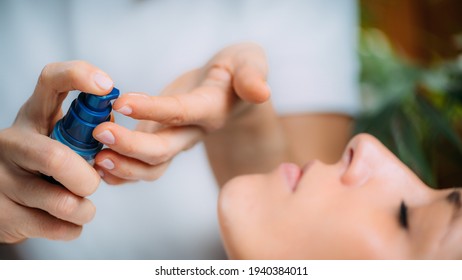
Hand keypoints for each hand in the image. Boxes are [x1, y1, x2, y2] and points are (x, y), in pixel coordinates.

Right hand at [0, 61, 111, 242]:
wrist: (2, 200)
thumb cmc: (43, 163)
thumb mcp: (58, 137)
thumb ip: (84, 130)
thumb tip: (114, 130)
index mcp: (34, 117)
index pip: (50, 81)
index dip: (79, 76)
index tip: (106, 86)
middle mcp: (13, 141)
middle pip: (55, 158)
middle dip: (86, 178)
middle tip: (92, 183)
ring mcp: (3, 178)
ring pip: (61, 202)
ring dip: (84, 208)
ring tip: (83, 206)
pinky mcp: (3, 214)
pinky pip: (56, 228)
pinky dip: (73, 227)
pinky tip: (68, 221)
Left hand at [93, 43, 269, 183]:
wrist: (228, 90)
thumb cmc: (239, 71)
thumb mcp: (250, 62)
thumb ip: (252, 75)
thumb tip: (260, 91)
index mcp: (211, 110)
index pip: (180, 113)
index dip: (153, 110)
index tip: (121, 102)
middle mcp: (193, 132)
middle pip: (163, 150)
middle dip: (130, 146)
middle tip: (98, 132)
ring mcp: (177, 140)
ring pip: (151, 166)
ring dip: (123, 166)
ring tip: (93, 157)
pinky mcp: (162, 139)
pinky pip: (142, 163)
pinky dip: (120, 168)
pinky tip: (97, 162)